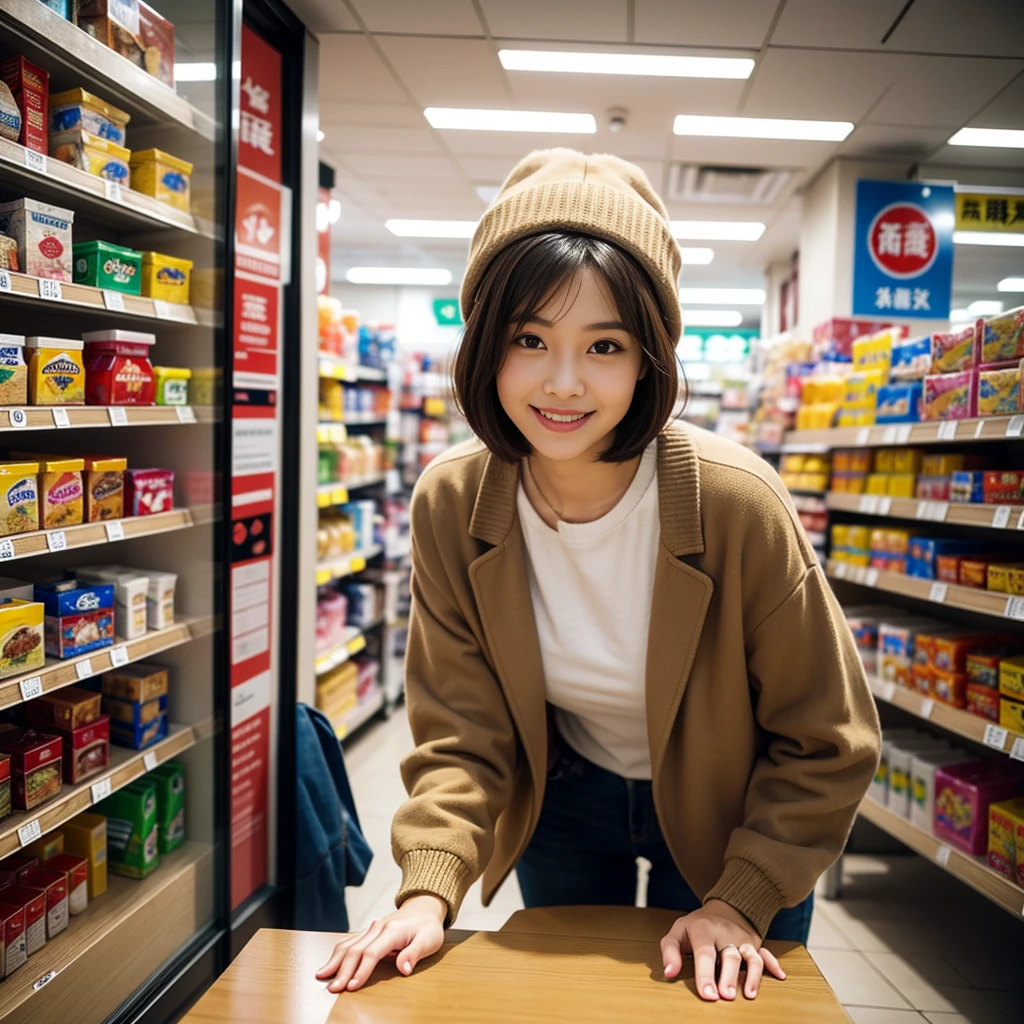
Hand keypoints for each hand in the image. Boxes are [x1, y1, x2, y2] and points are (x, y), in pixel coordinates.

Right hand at [316, 894, 446, 993]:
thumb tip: (404, 969)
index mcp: (392, 930)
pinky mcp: (368, 932)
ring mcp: (371, 929)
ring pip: (349, 944)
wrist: (424, 908)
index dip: (362, 971)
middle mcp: (378, 927)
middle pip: (356, 950)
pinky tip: (330, 965)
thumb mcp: (429, 940)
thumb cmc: (427, 926)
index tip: (352, 986)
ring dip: (335, 961)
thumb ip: (415, 953)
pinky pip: (349, 942)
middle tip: (333, 989)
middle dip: (343, 970)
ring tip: (322, 976)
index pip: (373, 952)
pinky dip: (337, 954)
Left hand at [660, 899, 786, 1000]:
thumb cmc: (698, 926)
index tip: (707, 995)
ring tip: (750, 995)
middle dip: (729, 977)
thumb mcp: (678, 931)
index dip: (705, 974)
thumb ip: (670, 950)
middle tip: (726, 997)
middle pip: (730, 956)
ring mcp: (743, 939)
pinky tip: (780, 976)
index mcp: (704, 930)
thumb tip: (669, 972)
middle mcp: (726, 934)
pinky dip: (774, 964)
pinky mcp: (756, 944)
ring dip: (753, 976)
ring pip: (751, 957)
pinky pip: (767, 953)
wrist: (724, 907)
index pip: (705, 953)